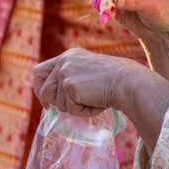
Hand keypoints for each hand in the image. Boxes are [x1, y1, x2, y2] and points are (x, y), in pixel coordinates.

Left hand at [30, 48, 152, 117]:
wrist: (130, 82)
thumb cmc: (115, 82)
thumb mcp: (89, 74)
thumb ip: (71, 80)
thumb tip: (52, 101)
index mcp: (68, 56)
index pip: (40, 70)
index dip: (39, 88)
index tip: (46, 102)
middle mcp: (63, 62)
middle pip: (43, 90)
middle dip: (52, 103)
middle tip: (67, 109)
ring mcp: (65, 73)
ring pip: (56, 103)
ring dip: (73, 108)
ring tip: (93, 101)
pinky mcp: (69, 86)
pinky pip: (70, 109)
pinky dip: (83, 112)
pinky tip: (97, 103)